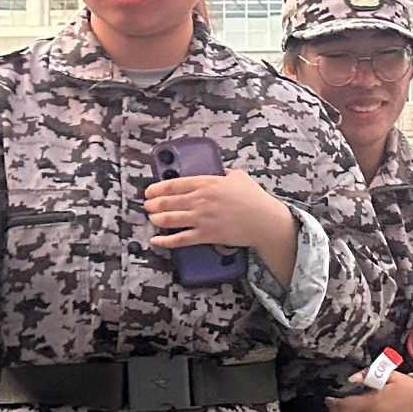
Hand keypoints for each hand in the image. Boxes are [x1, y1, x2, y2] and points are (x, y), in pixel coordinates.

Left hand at [145, 169, 297, 279]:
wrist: (265, 221)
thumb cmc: (254, 198)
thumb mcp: (238, 177)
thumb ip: (223, 172)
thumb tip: (217, 170)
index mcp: (206, 183)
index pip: (173, 184)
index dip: (156, 188)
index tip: (149, 191)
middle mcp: (200, 200)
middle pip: (167, 202)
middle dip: (153, 205)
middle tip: (147, 206)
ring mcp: (201, 218)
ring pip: (169, 220)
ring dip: (156, 220)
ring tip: (152, 219)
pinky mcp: (205, 235)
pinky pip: (179, 240)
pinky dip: (164, 241)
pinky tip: (156, 241)